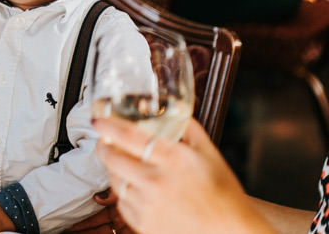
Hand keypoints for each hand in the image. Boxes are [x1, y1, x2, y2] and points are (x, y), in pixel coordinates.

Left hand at [93, 117, 273, 233]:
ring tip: (120, 164)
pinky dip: (123, 193)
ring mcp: (149, 205)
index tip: (98, 121)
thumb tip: (171, 108)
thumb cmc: (223, 193)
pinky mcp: (145, 225)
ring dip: (112, 169)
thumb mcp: (209, 153)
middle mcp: (158, 182)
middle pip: (112, 158)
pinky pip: (121, 203)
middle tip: (104, 141)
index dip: (108, 126)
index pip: (128, 136)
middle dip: (103, 147)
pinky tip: (134, 188)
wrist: (232, 232)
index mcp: (174, 159)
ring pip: (114, 181)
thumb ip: (187, 128)